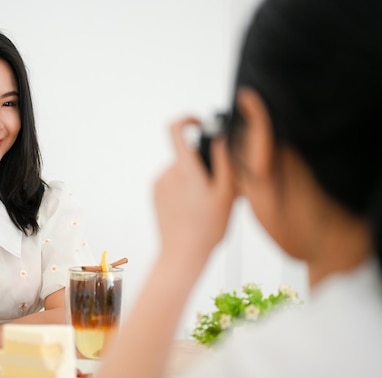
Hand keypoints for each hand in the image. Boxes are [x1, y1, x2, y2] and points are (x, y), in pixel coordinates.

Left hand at [154, 116, 236, 260]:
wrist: (182, 254)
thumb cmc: (207, 227)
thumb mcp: (226, 193)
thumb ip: (224, 161)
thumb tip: (219, 138)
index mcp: (185, 169)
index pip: (176, 129)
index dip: (188, 119)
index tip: (200, 123)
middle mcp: (167, 173)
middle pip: (187, 155)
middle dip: (203, 165)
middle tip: (217, 188)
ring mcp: (159, 184)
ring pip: (182, 171)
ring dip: (194, 179)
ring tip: (205, 204)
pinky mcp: (155, 195)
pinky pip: (173, 183)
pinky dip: (184, 189)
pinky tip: (192, 209)